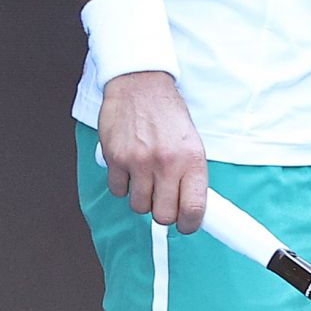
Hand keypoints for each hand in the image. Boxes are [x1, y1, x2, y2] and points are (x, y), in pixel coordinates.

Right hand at [96, 71, 208, 233]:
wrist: (141, 85)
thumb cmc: (168, 114)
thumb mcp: (192, 142)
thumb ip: (191, 173)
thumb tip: (192, 206)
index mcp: (192, 159)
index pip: (194, 208)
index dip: (191, 224)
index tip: (188, 225)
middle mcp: (167, 163)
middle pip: (163, 215)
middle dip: (164, 213)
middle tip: (165, 201)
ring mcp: (140, 162)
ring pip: (139, 206)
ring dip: (143, 198)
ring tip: (147, 178)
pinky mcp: (116, 159)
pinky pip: (118, 191)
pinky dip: (123, 185)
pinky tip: (130, 167)